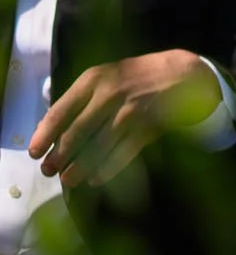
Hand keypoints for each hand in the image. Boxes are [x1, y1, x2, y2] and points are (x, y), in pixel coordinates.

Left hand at [31, 50, 221, 186]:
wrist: (182, 74)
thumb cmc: (135, 77)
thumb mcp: (105, 78)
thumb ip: (78, 100)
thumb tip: (47, 130)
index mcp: (94, 80)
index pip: (60, 111)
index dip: (44, 135)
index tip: (34, 153)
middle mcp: (110, 94)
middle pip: (77, 133)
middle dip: (59, 156)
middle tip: (49, 171)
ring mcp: (131, 112)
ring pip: (97, 148)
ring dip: (80, 168)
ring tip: (69, 180)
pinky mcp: (148, 127)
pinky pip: (122, 154)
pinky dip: (107, 170)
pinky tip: (97, 179)